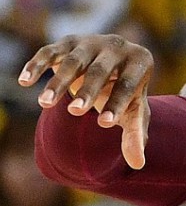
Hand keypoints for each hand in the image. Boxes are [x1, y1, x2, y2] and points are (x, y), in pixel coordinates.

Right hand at [18, 34, 154, 169]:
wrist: (113, 65)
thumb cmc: (125, 93)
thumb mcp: (134, 111)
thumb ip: (135, 134)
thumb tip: (138, 164)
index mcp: (140, 61)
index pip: (129, 84)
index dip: (117, 103)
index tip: (105, 123)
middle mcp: (117, 46)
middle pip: (100, 70)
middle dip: (87, 91)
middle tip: (75, 112)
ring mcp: (90, 42)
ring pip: (72, 61)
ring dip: (58, 82)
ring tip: (45, 105)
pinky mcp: (67, 42)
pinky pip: (49, 52)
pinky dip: (36, 66)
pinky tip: (25, 82)